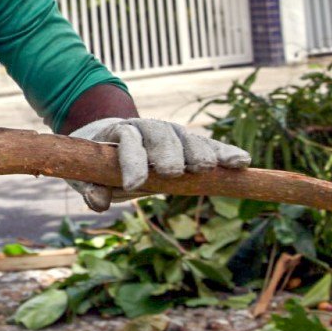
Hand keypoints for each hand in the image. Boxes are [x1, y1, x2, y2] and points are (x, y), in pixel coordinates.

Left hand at [67, 117, 250, 211]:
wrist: (113, 140)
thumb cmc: (100, 163)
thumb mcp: (88, 175)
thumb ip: (91, 187)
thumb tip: (97, 202)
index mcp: (118, 133)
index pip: (127, 142)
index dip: (132, 162)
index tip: (135, 185)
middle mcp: (146, 128)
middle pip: (160, 135)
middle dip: (168, 153)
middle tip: (175, 171)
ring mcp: (170, 134)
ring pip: (186, 137)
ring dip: (199, 151)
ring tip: (209, 168)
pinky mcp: (190, 143)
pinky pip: (209, 145)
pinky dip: (225, 153)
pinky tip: (242, 162)